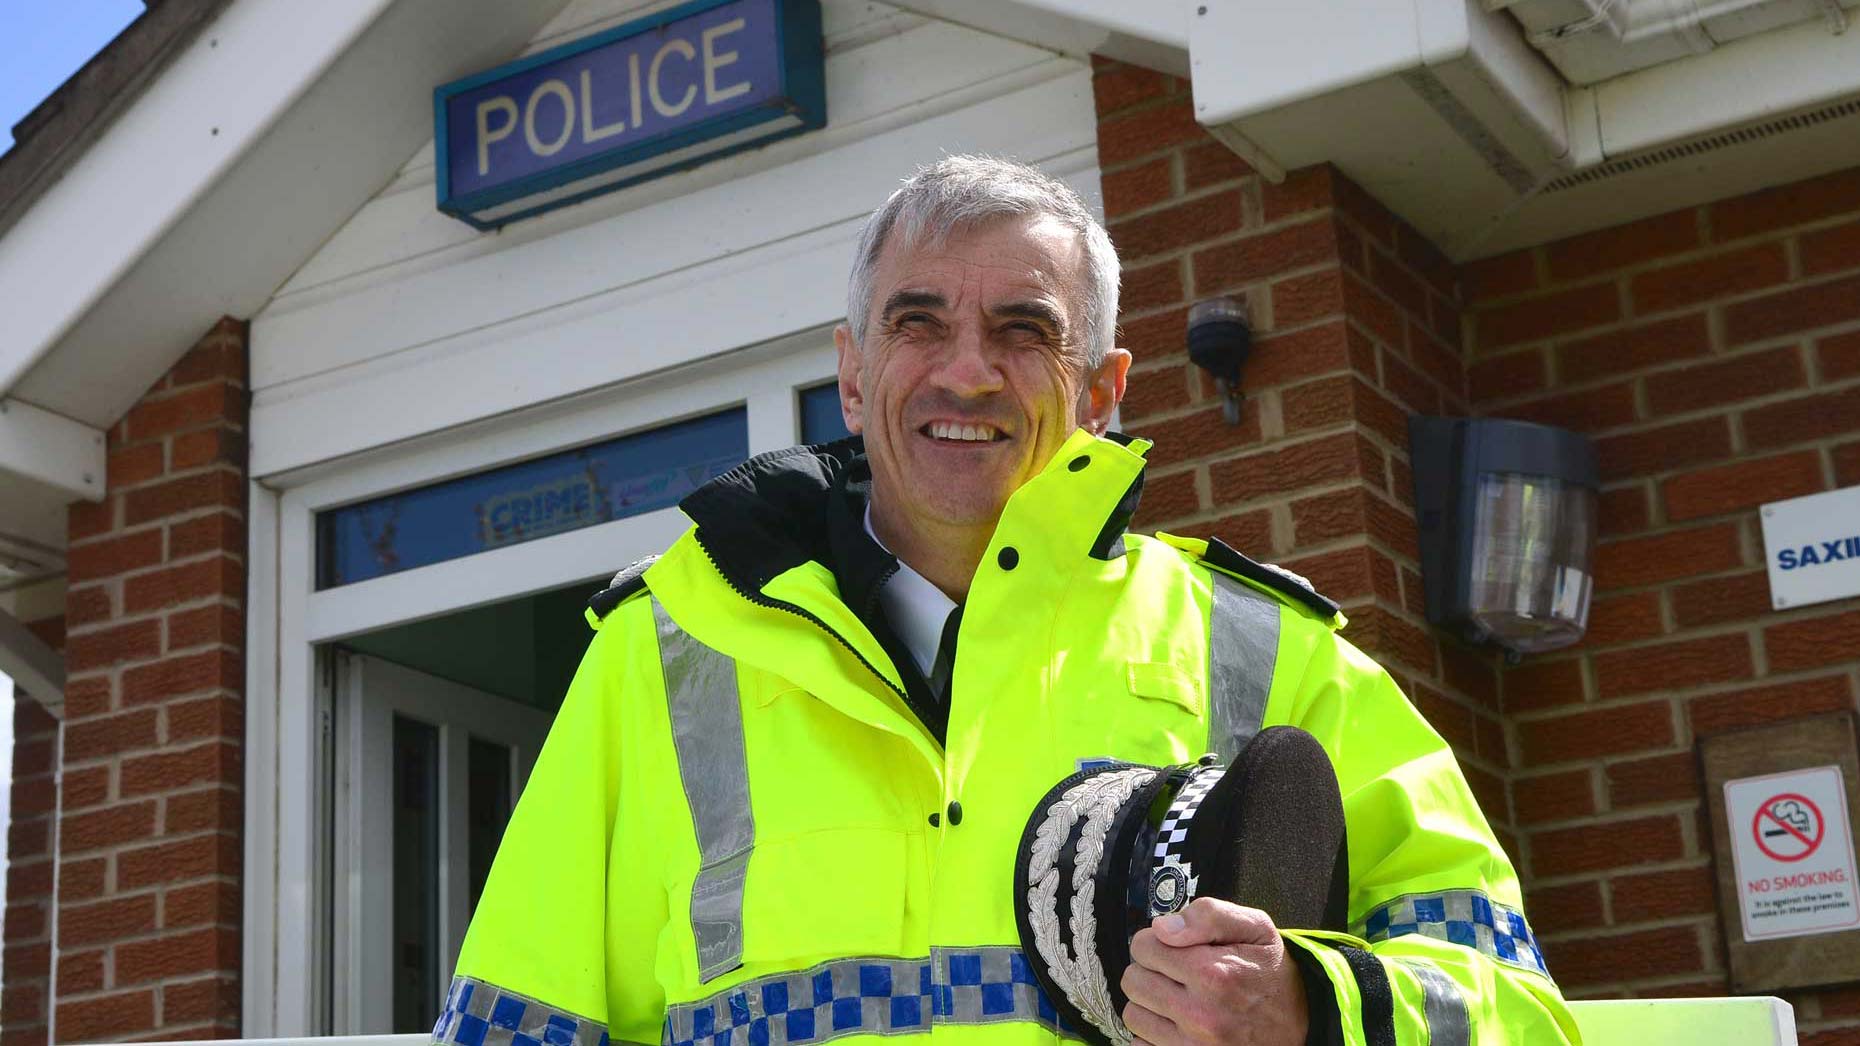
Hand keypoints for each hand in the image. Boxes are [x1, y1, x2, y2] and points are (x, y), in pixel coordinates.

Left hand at [1119, 897, 1308, 1045]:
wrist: (1302, 1024)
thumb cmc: (1273, 974)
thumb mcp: (1256, 928)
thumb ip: (1209, 915)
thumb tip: (1164, 927)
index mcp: (1214, 974)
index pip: (1143, 946)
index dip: (1157, 941)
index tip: (1175, 947)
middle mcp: (1200, 1014)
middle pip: (1133, 980)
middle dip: (1150, 970)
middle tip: (1176, 972)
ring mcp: (1193, 1045)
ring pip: (1133, 1014)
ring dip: (1150, 1003)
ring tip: (1177, 997)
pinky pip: (1141, 1045)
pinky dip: (1154, 1033)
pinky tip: (1177, 1023)